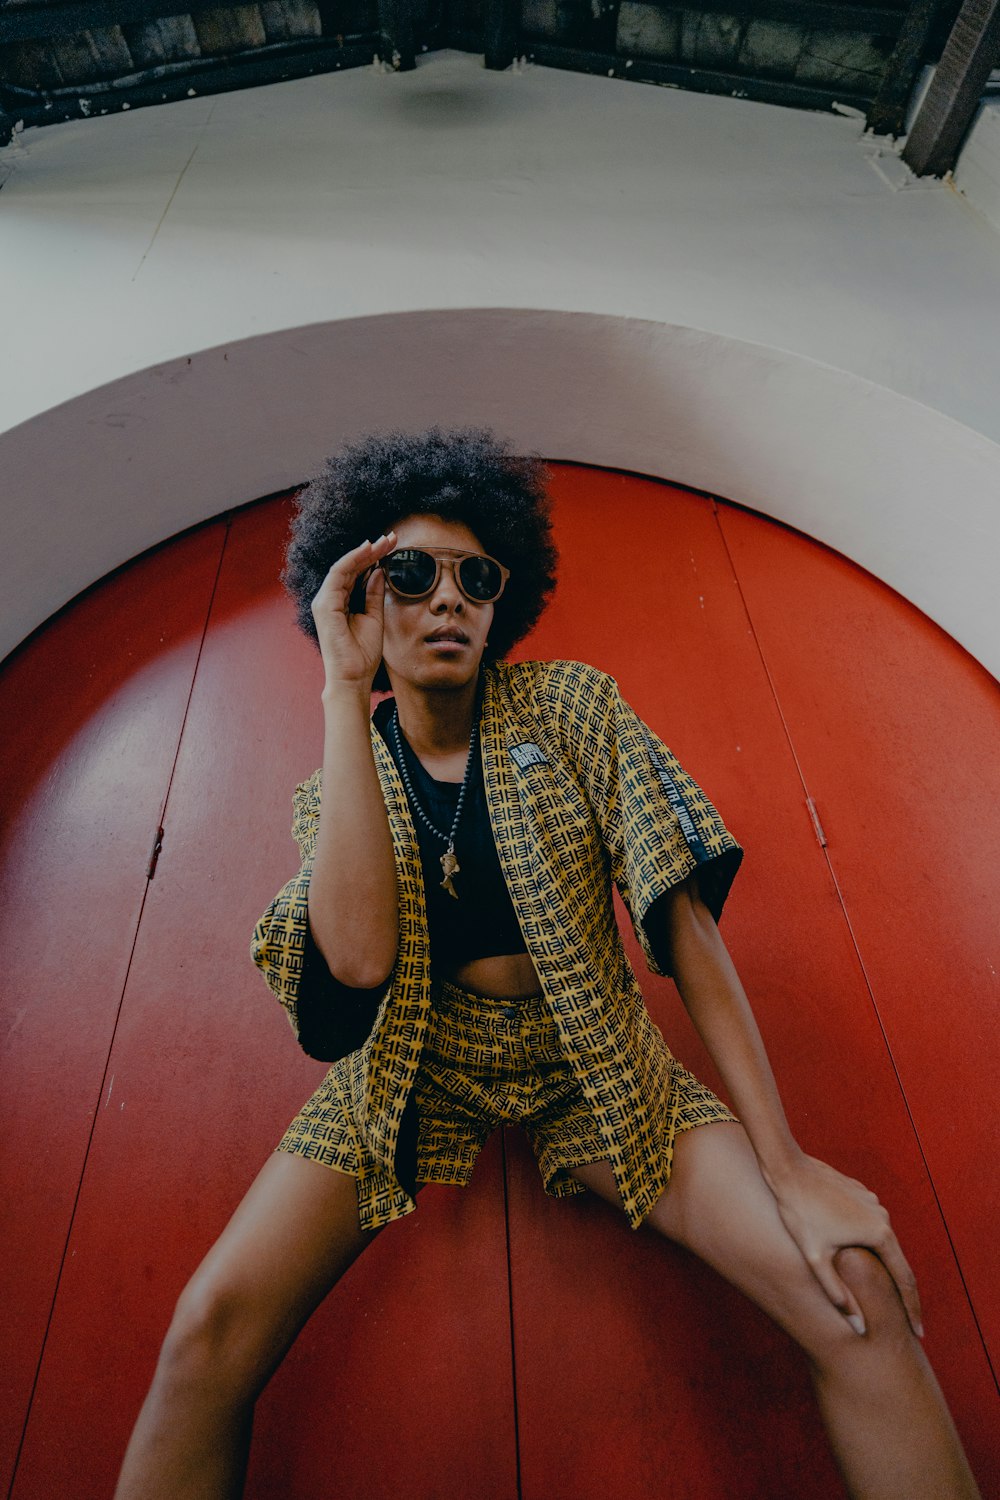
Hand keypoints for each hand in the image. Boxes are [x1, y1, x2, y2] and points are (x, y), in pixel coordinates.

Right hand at [311, 531, 395, 691]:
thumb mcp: (375, 617)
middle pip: (351, 567)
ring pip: (344, 567)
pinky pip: (339, 575)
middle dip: (371, 550)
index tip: (392, 546)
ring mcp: (324, 601)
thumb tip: (379, 571)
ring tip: (384, 542)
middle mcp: (329, 599)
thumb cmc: (362, 654)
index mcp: (340, 603)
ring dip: (365, 552)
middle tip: (391, 538)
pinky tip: (368, 551)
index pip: (356, 573)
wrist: (353, 677)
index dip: (373, 558)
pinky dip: (353, 560)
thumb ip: (374, 594)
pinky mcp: (325, 605)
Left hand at [766, 1153, 922, 1337]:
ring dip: (883, 1264)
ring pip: (882, 1241)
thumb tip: (859, 1328)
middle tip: (905, 1321)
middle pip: (897, 1260)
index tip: (919, 1333)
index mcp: (879, 1234)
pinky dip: (869, 1243)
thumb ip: (838, 1294)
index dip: (912, 1308)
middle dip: (900, 1290)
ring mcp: (872, 1202)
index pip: (904, 1280)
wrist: (787, 1167)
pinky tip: (861, 1256)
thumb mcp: (816, 1258)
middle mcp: (883, 1216)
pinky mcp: (860, 1193)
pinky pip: (869, 1224)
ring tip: (884, 1291)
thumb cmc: (799, 1212)